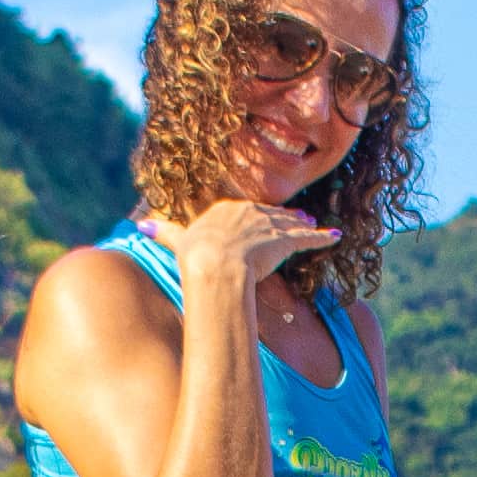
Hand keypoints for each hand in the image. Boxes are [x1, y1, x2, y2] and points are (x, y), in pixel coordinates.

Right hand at [172, 194, 336, 314]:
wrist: (215, 266)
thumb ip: (163, 232)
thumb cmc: (194, 257)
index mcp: (225, 210)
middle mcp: (249, 212)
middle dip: (282, 216)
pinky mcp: (285, 241)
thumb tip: (140, 225)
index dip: (255, 216)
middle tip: (295, 215)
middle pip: (269, 213)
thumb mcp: (177, 242)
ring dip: (302, 223)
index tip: (262, 218)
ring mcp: (268, 225)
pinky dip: (323, 238)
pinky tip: (336, 237)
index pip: (244, 211)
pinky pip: (308, 238)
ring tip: (312, 222)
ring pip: (290, 223)